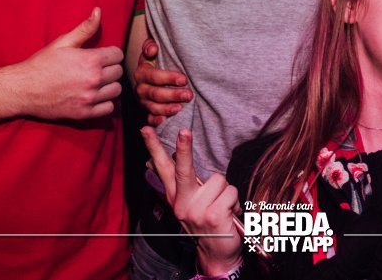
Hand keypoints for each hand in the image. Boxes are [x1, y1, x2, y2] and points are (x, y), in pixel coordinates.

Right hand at [12, 8, 123, 119]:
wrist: (23, 89)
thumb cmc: (42, 64)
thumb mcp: (63, 42)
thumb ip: (85, 28)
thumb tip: (98, 11)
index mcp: (90, 60)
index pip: (118, 55)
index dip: (110, 53)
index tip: (102, 56)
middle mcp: (93, 79)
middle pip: (119, 72)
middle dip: (110, 68)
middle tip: (97, 68)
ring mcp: (89, 98)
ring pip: (116, 91)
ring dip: (109, 86)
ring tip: (97, 82)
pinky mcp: (84, 113)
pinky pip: (108, 108)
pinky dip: (105, 103)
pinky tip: (95, 96)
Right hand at [135, 38, 192, 125]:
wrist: (152, 75)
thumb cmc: (156, 61)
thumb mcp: (151, 51)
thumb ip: (150, 46)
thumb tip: (153, 49)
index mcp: (142, 73)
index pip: (154, 76)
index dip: (168, 78)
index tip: (184, 79)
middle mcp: (140, 88)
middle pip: (155, 93)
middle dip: (173, 95)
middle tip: (189, 95)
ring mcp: (143, 101)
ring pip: (153, 107)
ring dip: (167, 109)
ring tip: (180, 108)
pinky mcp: (147, 112)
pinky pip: (149, 118)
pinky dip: (155, 121)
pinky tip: (164, 120)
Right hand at [141, 126, 240, 275]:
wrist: (216, 253)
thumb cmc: (207, 220)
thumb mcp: (190, 203)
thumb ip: (184, 182)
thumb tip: (172, 156)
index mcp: (175, 196)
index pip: (162, 168)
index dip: (154, 147)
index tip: (146, 129)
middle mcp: (182, 203)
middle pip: (183, 170)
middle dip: (184, 149)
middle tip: (184, 130)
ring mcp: (196, 210)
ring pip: (219, 180)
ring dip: (226, 191)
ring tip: (222, 205)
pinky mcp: (213, 215)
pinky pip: (231, 192)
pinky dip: (234, 201)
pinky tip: (229, 214)